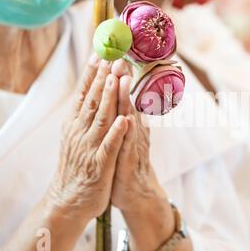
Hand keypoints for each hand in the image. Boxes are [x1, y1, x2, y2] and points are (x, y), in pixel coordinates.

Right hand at [46, 55, 127, 222]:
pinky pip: (110, 147)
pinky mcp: (100, 165)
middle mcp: (80, 133)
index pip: (83, 95)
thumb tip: (89, 93)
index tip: (100, 53)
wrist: (68, 200)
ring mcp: (90, 148)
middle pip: (92, 101)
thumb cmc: (77, 167)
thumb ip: (84, 116)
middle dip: (103, 78)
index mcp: (75, 125)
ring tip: (116, 78)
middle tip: (112, 55)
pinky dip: (116, 133)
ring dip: (108, 98)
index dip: (92, 74)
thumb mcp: (76, 137)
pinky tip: (124, 120)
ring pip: (101, 119)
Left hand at [109, 60, 166, 210]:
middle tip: (120, 58)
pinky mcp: (130, 163)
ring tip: (122, 79)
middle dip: (121, 80)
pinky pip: (128, 146)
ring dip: (126, 99)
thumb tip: (126, 100)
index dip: (115, 78)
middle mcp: (132, 132)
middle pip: (127, 102)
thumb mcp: (126, 138)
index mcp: (128, 125)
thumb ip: (126, 119)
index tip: (111, 56)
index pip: (121, 98)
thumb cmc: (127, 164)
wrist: (137, 194)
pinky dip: (127, 132)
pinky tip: (127, 120)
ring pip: (129, 119)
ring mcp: (133, 146)